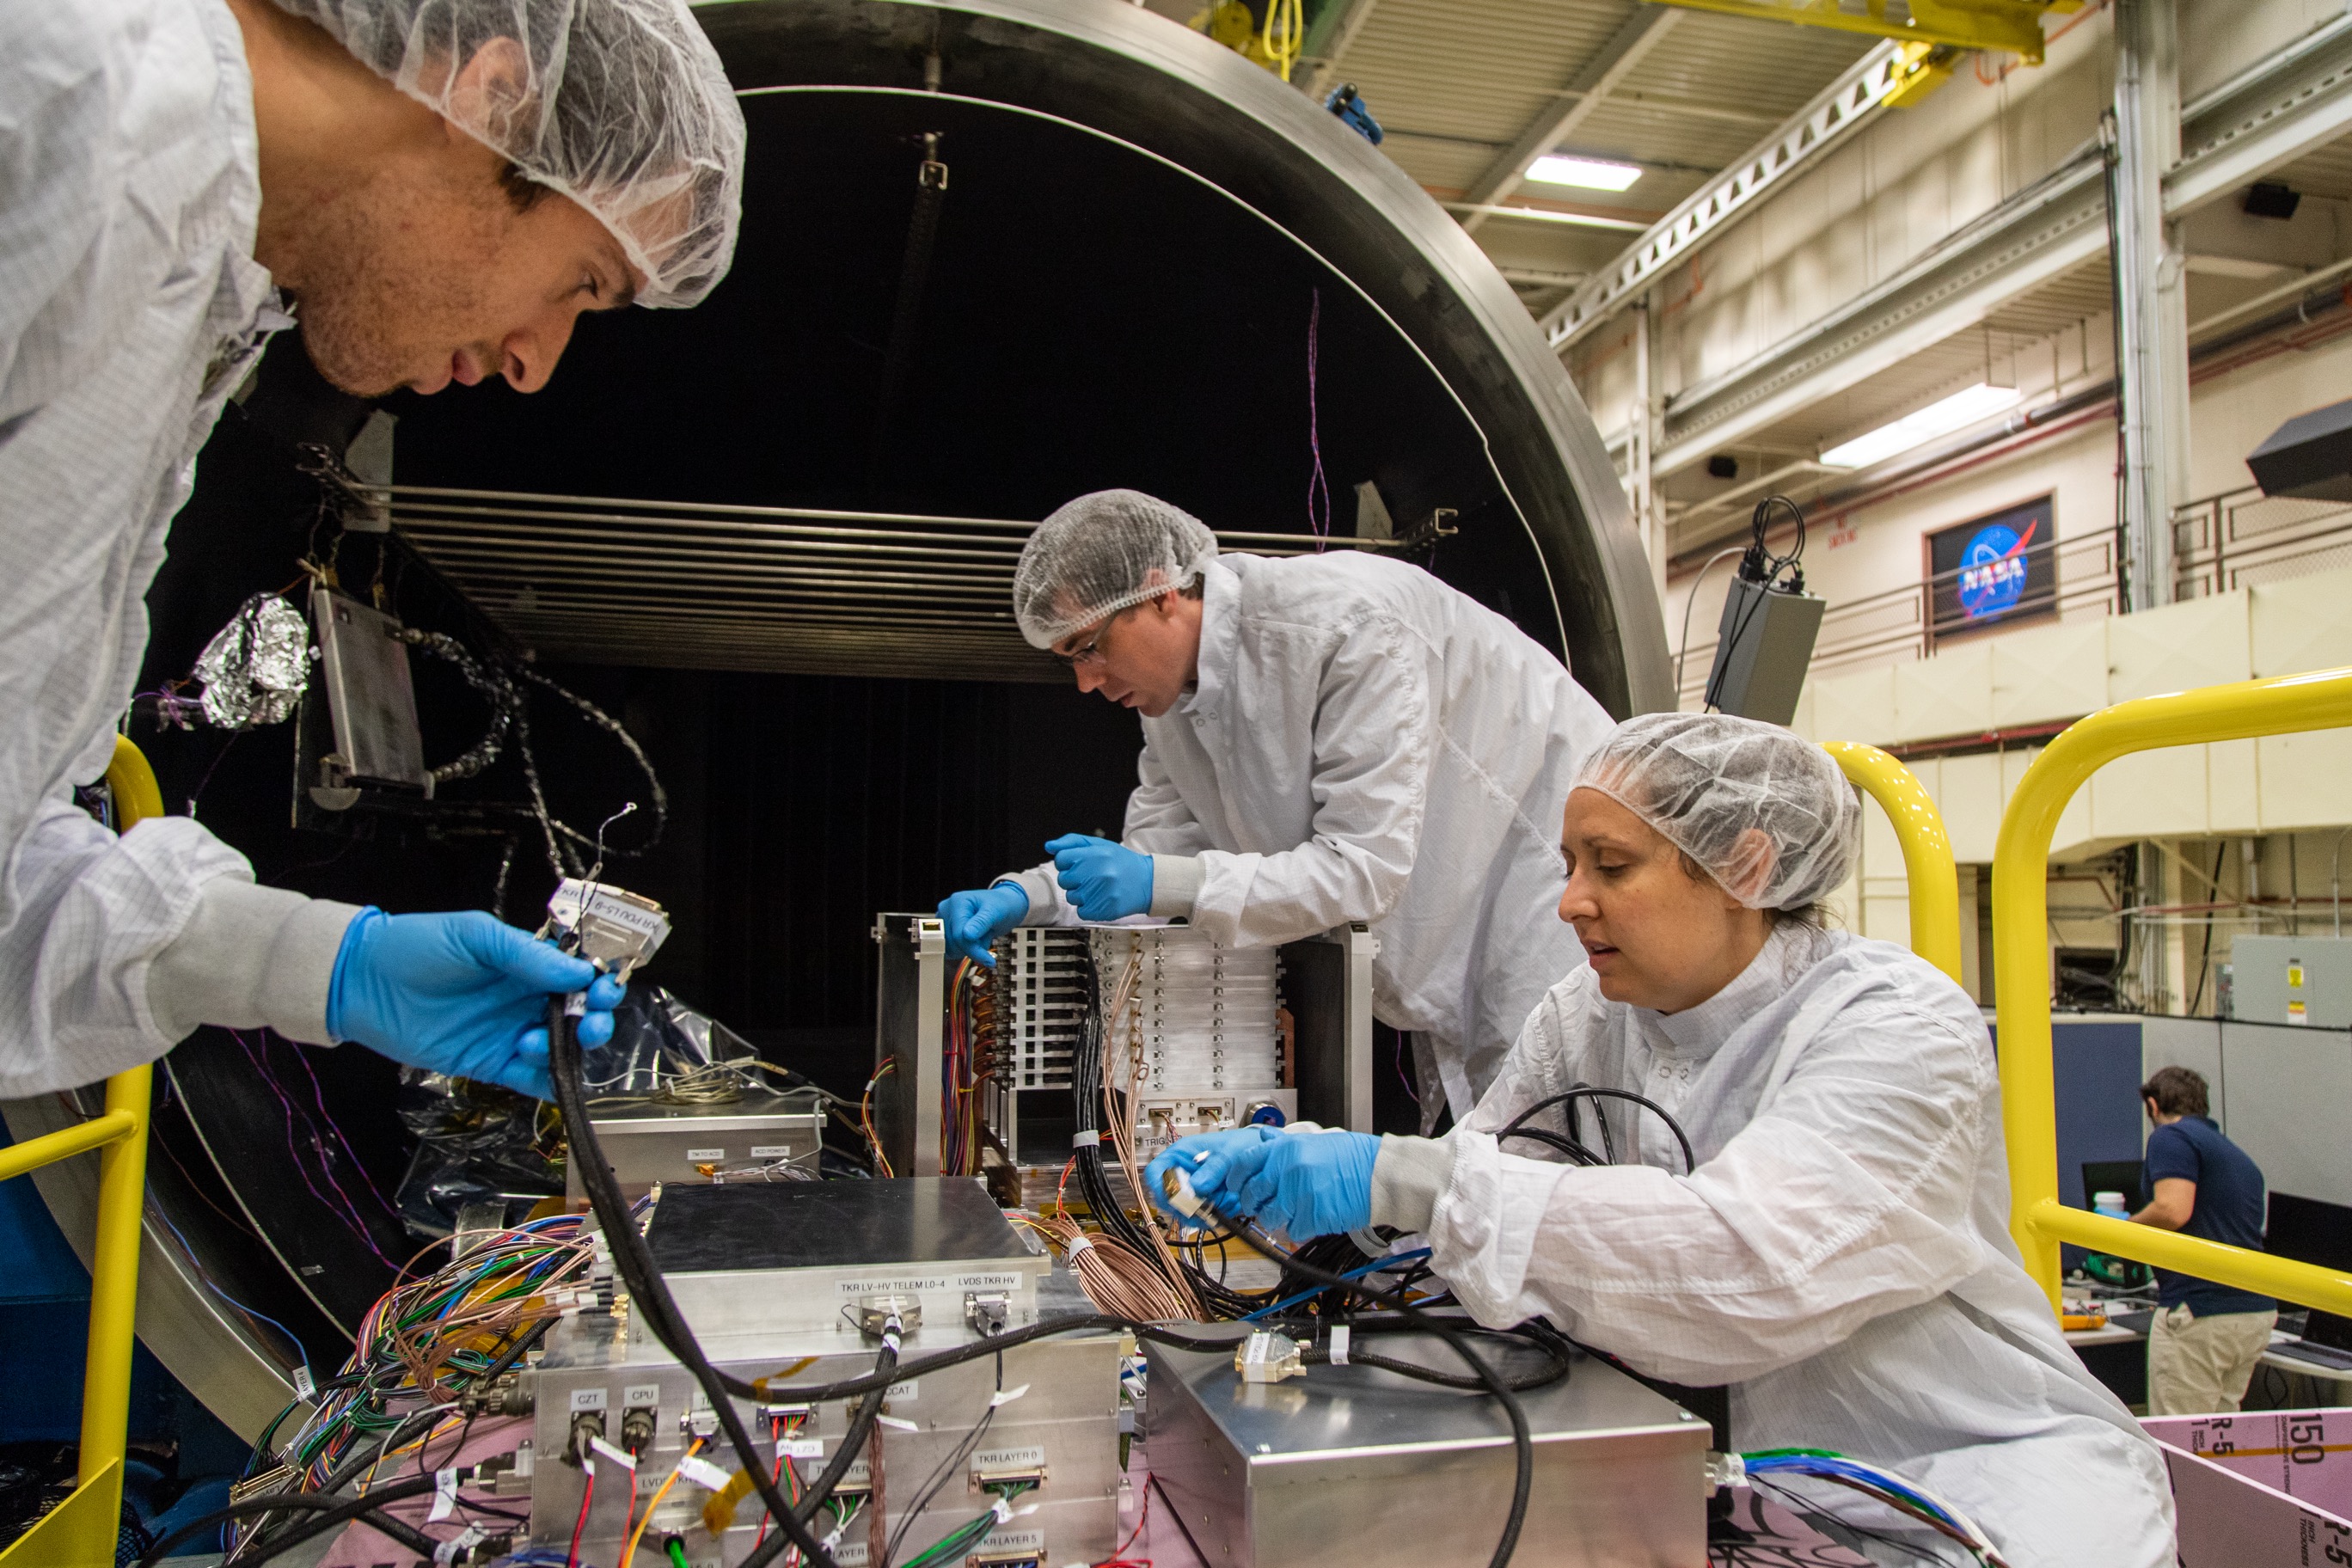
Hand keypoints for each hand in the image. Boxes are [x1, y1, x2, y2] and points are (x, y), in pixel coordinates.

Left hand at [327, 910, 625, 1099]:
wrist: (363, 982)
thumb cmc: (416, 946)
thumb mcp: (474, 935)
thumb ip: (526, 954)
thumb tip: (578, 972)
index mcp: (528, 963)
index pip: (579, 973)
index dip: (600, 982)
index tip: (604, 988)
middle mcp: (525, 998)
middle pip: (580, 1014)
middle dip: (596, 1019)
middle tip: (591, 1022)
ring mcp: (509, 1032)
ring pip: (561, 1047)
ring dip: (568, 1049)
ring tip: (533, 1041)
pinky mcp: (489, 1062)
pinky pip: (530, 1078)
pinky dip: (548, 1081)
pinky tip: (545, 1073)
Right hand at [939, 883, 1029, 966]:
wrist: (1005, 906)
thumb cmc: (1002, 905)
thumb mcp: (996, 912)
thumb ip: (981, 922)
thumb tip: (967, 935)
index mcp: (957, 902)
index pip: (959, 935)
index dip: (973, 950)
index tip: (989, 961)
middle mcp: (947, 910)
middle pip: (954, 943)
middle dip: (974, 946)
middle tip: (988, 935)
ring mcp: (946, 921)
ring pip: (952, 948)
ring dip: (971, 947)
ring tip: (983, 934)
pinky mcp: (948, 930)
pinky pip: (952, 949)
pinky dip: (966, 949)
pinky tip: (977, 939)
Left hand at [1045, 834, 1153, 920]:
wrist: (1148, 883)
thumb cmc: (1121, 863)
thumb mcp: (1099, 845)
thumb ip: (1071, 843)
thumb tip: (1049, 847)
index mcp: (1095, 854)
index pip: (1061, 859)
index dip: (1068, 863)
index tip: (1080, 864)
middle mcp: (1097, 873)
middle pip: (1064, 879)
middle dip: (1073, 879)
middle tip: (1091, 877)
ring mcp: (1100, 893)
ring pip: (1072, 897)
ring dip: (1081, 894)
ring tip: (1098, 888)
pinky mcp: (1104, 910)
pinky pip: (1082, 912)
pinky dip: (1088, 908)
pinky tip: (1101, 899)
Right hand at [1143, 1126, 1281, 1226]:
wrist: (1260, 1155)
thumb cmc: (1241, 1144)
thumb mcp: (1229, 1152)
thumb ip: (1214, 1168)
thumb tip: (1197, 1187)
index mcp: (1181, 1155)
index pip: (1156, 1172)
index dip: (1160, 1187)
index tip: (1176, 1198)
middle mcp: (1184, 1174)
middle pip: (1169, 1200)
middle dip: (1189, 1207)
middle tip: (1208, 1206)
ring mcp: (1194, 1190)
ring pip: (1187, 1213)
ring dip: (1206, 1213)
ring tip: (1228, 1199)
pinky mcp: (1206, 1203)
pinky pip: (1203, 1218)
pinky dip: (1217, 1216)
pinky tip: (1231, 1203)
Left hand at [1234, 1129, 1379, 1239]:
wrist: (1379, 1175)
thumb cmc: (1351, 1158)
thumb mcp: (1312, 1140)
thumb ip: (1281, 1143)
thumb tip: (1259, 1139)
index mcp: (1285, 1148)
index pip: (1242, 1164)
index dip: (1235, 1179)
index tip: (1237, 1186)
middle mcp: (1288, 1169)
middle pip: (1251, 1195)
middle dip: (1255, 1204)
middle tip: (1266, 1204)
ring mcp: (1299, 1194)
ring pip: (1268, 1217)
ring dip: (1277, 1219)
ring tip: (1293, 1211)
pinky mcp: (1312, 1216)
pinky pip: (1292, 1231)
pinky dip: (1299, 1229)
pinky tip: (1312, 1217)